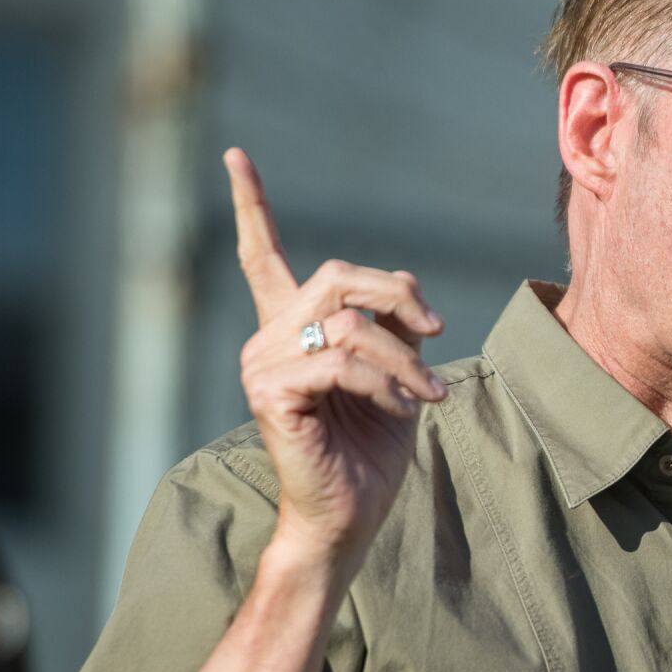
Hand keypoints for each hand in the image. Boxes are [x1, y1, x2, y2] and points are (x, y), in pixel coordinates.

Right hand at [228, 148, 446, 562]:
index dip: (252, 204)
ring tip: (430, 395)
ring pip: (348, 324)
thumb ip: (393, 323)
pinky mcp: (270, 393)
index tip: (235, 155)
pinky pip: (341, 363)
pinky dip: (386, 383)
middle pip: (335, 277)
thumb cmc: (371, 450)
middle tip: (437, 334)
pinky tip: (403, 409)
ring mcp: (262, 364)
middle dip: (398, 297)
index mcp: (290, 327)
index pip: (264, 254)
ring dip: (404, 359)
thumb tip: (404, 284)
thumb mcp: (396, 371)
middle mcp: (268, 337)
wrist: (349, 515)